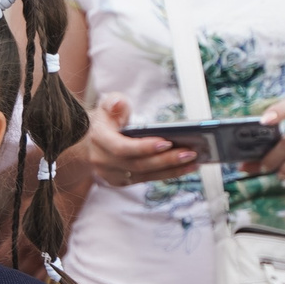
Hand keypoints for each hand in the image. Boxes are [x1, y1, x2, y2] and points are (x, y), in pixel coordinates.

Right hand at [83, 94, 198, 188]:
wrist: (90, 140)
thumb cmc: (106, 118)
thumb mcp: (107, 104)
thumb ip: (114, 102)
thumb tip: (119, 104)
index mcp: (99, 139)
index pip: (121, 148)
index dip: (144, 147)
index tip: (167, 142)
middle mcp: (102, 161)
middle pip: (137, 164)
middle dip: (165, 160)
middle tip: (190, 152)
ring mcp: (111, 174)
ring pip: (144, 175)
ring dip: (171, 169)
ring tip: (194, 160)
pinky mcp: (122, 181)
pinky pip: (147, 179)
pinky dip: (168, 174)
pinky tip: (186, 167)